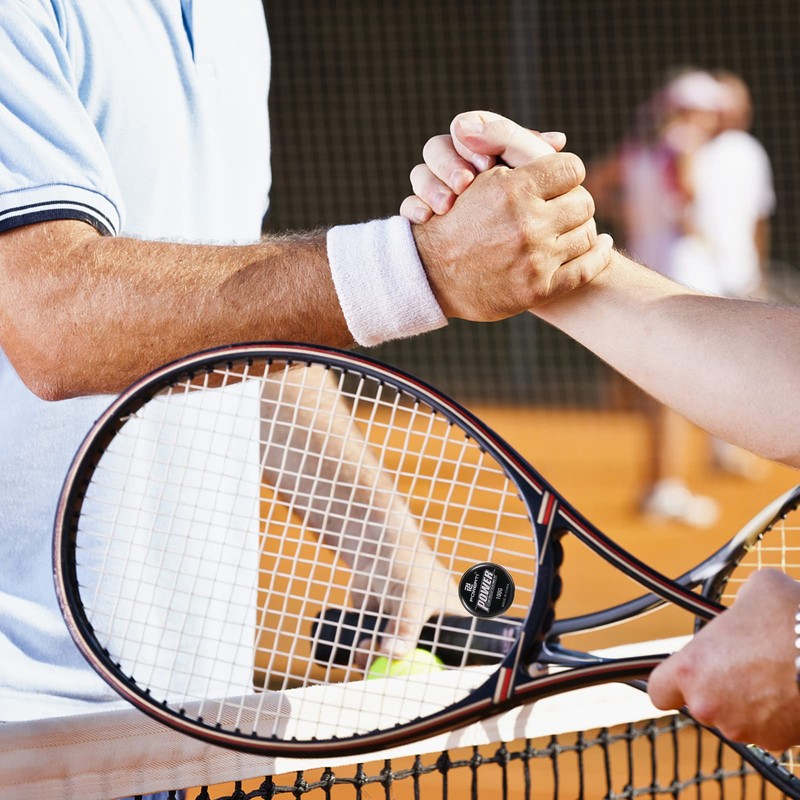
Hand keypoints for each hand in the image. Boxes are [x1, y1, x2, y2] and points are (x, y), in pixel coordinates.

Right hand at [406, 111, 612, 316]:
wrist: (428, 276)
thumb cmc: (452, 222)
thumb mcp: (476, 178)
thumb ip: (511, 152)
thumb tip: (560, 139)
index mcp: (512, 191)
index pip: (571, 168)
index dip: (566, 173)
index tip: (559, 180)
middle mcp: (526, 225)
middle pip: (584, 202)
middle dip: (573, 202)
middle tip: (563, 206)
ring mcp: (535, 260)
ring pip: (587, 234)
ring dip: (580, 229)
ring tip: (571, 227)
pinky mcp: (539, 289)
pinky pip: (587, 269)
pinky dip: (600, 254)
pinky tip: (603, 246)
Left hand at [649, 569, 799, 751]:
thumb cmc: (791, 621)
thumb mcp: (757, 591)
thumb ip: (738, 604)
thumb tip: (748, 603)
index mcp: (691, 668)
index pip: (659, 690)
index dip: (671, 683)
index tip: (685, 675)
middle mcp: (708, 704)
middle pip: (701, 702)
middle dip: (719, 687)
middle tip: (742, 664)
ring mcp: (742, 728)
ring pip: (735, 717)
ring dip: (747, 702)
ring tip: (772, 673)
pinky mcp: (775, 743)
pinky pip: (766, 729)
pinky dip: (775, 715)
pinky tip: (789, 690)